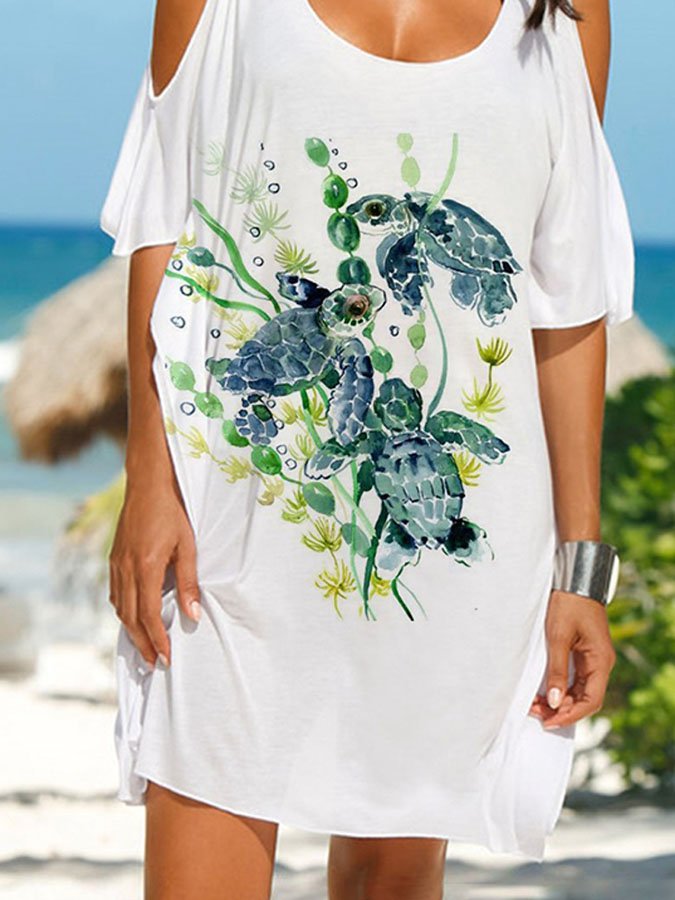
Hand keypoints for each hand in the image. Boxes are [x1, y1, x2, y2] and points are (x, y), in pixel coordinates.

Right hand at [108, 470, 200, 669]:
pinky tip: (134, 617)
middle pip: (130, 618)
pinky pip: (115, 594)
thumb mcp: (188, 546)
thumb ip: (189, 582)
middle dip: (142, 644)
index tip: (166, 658)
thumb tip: (193, 615)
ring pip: (119, 608)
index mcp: (145, 566)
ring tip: (145, 647)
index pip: (148, 615)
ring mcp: (116, 564)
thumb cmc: (173, 512)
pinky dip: (124, 612)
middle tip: (154, 664)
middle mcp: (125, 569)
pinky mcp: (114, 559)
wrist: (148, 484)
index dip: (157, 640)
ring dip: (131, 631)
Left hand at [529, 589, 615, 728]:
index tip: (550, 721)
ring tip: (535, 705)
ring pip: (579, 690)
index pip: (591, 701)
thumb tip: (555, 702)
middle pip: (585, 699)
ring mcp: (593, 659)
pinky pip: (575, 678)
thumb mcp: (558, 638)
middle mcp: (600, 663)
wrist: (574, 581)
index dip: (571, 715)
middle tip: (535, 713)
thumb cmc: (568, 605)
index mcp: (600, 661)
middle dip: (561, 709)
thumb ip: (557, 671)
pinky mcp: (584, 653)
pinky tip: (544, 692)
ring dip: (560, 700)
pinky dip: (560, 688)